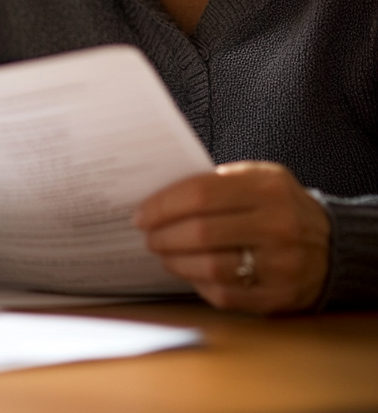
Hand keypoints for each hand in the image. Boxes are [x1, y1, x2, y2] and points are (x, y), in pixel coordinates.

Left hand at [133, 161, 330, 312]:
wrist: (332, 246)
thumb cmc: (279, 205)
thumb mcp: (259, 177)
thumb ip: (217, 181)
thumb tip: (160, 194)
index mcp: (267, 188)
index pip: (200, 194)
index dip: (163, 205)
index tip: (142, 213)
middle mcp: (277, 226)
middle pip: (201, 232)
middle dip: (163, 235)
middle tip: (147, 235)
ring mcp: (281, 265)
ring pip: (209, 267)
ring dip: (175, 261)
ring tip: (162, 252)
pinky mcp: (278, 297)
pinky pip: (224, 294)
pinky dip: (197, 283)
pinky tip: (188, 271)